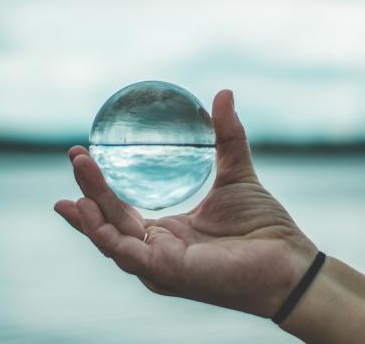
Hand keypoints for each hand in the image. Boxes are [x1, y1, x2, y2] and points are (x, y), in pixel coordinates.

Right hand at [54, 90, 316, 316]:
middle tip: (76, 156)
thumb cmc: (265, 228)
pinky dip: (100, 230)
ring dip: (90, 205)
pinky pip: (123, 251)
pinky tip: (88, 206)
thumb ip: (227, 136)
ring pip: (110, 236)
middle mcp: (157, 252)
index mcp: (168, 234)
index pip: (122, 212)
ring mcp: (158, 265)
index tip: (84, 156)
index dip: (99, 188)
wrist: (288, 261)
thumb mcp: (237, 174)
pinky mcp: (164, 272)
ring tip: (80, 169)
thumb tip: (223, 93)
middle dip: (88, 191)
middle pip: (111, 221)